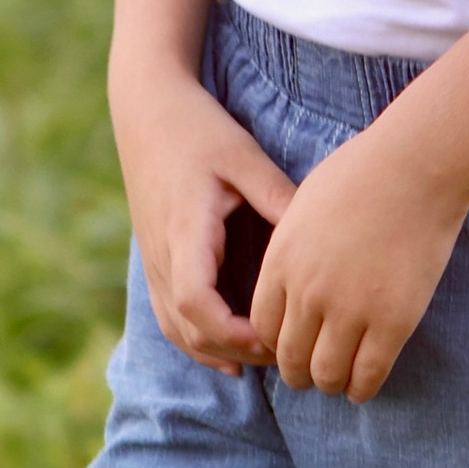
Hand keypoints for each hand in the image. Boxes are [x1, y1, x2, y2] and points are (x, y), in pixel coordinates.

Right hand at [113, 61, 296, 375]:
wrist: (145, 110)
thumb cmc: (198, 129)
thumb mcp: (243, 156)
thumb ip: (277, 196)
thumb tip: (323, 239)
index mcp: (185, 231)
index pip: (195, 302)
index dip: (232, 331)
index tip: (274, 337)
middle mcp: (162, 254)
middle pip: (188, 330)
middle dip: (237, 350)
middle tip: (289, 352)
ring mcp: (152, 261)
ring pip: (177, 330)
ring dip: (218, 351)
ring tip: (268, 357)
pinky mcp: (154, 259)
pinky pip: (170, 317)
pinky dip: (200, 341)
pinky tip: (234, 355)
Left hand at [257, 119, 468, 402]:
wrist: (416, 167)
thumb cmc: (363, 173)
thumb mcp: (303, 205)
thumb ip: (291, 246)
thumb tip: (291, 277)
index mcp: (282, 261)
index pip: (262, 326)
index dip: (274, 343)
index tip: (290, 344)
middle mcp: (309, 292)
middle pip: (289, 356)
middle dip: (297, 372)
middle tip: (310, 373)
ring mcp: (351, 310)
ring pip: (326, 374)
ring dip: (328, 383)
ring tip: (338, 380)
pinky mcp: (393, 322)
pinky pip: (368, 374)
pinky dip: (362, 388)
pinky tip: (363, 386)